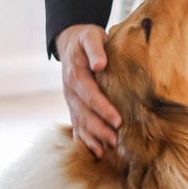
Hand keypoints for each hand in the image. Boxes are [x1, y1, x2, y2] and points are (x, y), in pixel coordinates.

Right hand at [56, 23, 121, 157]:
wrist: (71, 41)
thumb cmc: (86, 38)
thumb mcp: (91, 36)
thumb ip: (95, 49)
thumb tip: (100, 64)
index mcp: (75, 73)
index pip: (89, 94)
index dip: (102, 108)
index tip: (117, 120)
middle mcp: (70, 90)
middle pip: (83, 113)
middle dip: (99, 128)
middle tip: (116, 140)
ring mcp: (70, 99)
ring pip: (79, 122)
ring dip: (92, 137)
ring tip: (106, 150)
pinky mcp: (73, 105)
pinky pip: (76, 125)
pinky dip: (84, 140)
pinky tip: (95, 152)